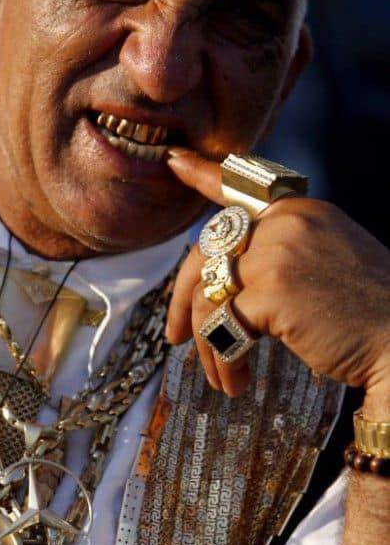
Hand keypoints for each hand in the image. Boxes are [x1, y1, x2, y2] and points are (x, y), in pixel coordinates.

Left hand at [166, 149, 389, 404]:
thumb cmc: (371, 313)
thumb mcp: (329, 259)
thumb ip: (283, 251)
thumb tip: (229, 274)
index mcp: (300, 210)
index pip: (241, 186)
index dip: (202, 172)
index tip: (174, 162)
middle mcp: (286, 222)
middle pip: (205, 251)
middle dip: (182, 298)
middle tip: (175, 335)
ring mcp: (277, 253)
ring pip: (206, 293)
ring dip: (204, 341)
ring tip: (217, 376)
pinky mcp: (272, 291)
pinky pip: (221, 326)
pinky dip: (222, 359)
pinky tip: (235, 383)